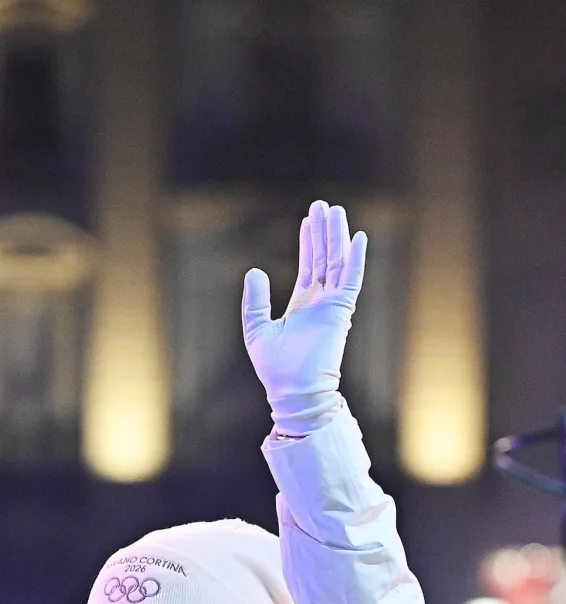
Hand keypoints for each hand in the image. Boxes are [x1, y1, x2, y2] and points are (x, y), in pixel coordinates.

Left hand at [240, 200, 368, 435]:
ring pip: (337, 262)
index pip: (308, 266)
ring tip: (334, 211)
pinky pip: (351, 279)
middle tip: (322, 205)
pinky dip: (355, 258)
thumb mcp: (256, 328)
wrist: (292, 389)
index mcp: (302, 305)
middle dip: (323, 232)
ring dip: (336, 237)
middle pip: (324, 258)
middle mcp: (320, 302)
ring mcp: (333, 305)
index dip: (308, 243)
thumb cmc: (275, 367)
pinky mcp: (341, 311)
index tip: (308, 221)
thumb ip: (255, 301)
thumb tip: (254, 271)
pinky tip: (357, 238)